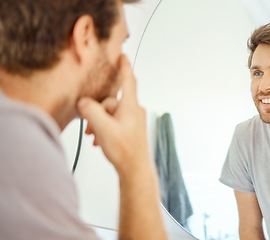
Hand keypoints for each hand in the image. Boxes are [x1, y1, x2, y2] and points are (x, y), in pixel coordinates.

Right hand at [77, 54, 148, 171]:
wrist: (135, 170)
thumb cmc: (124, 150)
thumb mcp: (103, 128)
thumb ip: (91, 111)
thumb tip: (84, 102)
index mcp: (130, 106)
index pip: (128, 80)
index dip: (124, 67)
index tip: (123, 56)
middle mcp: (134, 111)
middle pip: (111, 102)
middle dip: (97, 112)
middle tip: (89, 127)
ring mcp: (133, 121)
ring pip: (111, 114)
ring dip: (99, 123)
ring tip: (94, 137)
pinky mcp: (131, 130)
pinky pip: (114, 123)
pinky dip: (105, 129)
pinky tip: (99, 141)